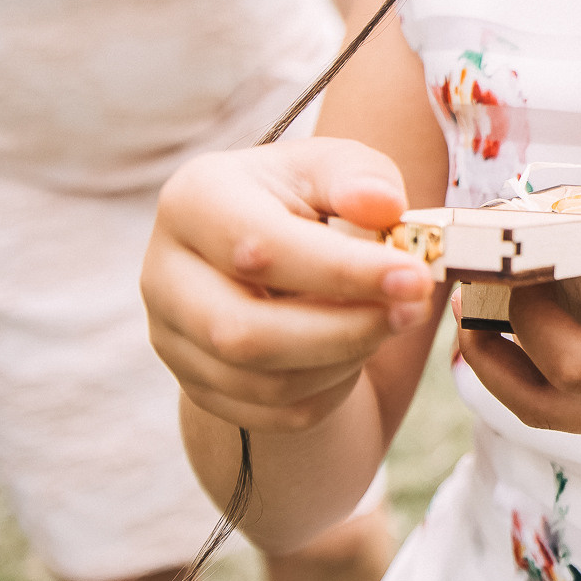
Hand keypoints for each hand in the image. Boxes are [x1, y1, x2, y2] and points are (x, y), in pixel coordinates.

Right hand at [143, 139, 442, 434]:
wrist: (272, 248)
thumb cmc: (306, 199)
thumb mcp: (333, 167)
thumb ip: (360, 176)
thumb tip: (381, 204)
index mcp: (193, 201)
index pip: (259, 248)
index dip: (342, 270)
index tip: (414, 277)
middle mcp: (165, 274)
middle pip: (245, 333)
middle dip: (345, 330)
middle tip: (414, 310)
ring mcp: (173, 336)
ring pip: (261, 383)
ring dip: (344, 359)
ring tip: (390, 321)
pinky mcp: (196, 383)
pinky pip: (271, 413)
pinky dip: (329, 390)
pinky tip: (358, 350)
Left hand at [458, 222, 580, 445]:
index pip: (574, 361)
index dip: (528, 315)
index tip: (511, 260)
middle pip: (547, 406)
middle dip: (492, 359)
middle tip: (459, 306)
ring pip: (561, 415)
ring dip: (512, 370)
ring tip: (482, 317)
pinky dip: (550, 370)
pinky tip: (543, 324)